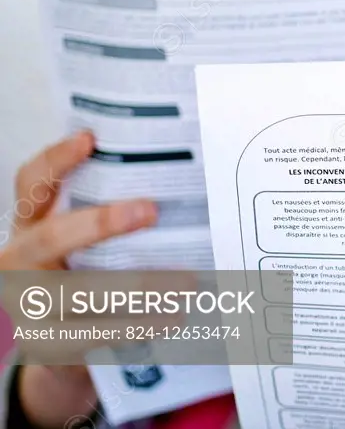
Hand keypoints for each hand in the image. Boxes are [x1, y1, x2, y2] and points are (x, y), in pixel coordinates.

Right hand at [0, 132, 160, 427]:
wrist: (53, 341)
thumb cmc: (76, 273)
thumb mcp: (76, 241)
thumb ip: (101, 211)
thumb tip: (171, 181)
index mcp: (29, 224)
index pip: (31, 183)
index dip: (56, 160)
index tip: (89, 139)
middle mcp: (20, 259)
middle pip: (52, 235)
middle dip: (101, 222)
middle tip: (151, 211)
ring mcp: (28, 303)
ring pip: (82, 291)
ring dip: (139, 285)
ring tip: (186, 281)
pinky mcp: (47, 342)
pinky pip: (96, 332)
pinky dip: (138, 325)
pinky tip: (172, 317)